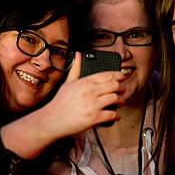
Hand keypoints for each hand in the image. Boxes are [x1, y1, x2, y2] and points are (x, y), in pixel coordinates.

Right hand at [0, 53, 124, 158]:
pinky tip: (116, 115)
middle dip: (121, 88)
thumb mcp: (67, 83)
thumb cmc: (60, 102)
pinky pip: (112, 115)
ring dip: (120, 101)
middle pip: (114, 85)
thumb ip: (75, 68)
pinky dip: (116, 115)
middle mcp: (89, 92)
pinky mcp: (94, 118)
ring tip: (120, 103)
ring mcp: (92, 105)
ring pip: (115, 99)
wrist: (52, 120)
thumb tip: (78, 54)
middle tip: (123, 90)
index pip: (107, 75)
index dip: (118, 75)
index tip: (122, 76)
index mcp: (84, 82)